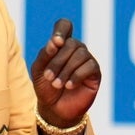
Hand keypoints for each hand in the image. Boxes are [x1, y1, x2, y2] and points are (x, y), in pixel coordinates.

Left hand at [29, 18, 100, 132]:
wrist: (54, 108)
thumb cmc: (45, 87)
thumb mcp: (39, 70)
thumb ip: (45, 54)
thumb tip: (56, 42)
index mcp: (60, 44)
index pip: (65, 25)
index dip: (61, 30)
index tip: (55, 42)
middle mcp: (75, 49)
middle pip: (71, 43)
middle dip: (58, 61)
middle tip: (49, 77)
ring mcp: (87, 59)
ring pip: (80, 54)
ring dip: (66, 70)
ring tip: (57, 84)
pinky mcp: (95, 72)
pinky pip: (89, 66)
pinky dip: (76, 76)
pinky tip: (69, 86)